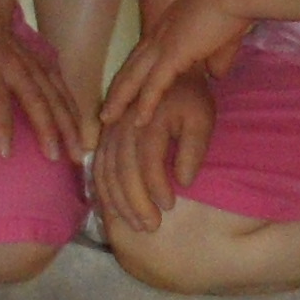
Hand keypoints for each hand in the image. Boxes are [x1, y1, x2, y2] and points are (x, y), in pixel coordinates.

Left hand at [0, 0, 83, 161]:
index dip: (1, 126)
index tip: (5, 153)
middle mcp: (17, 67)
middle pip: (37, 100)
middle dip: (48, 129)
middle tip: (56, 157)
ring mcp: (35, 65)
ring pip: (56, 96)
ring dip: (69, 123)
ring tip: (78, 151)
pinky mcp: (45, 64)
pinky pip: (63, 87)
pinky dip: (73, 108)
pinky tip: (81, 129)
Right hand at [94, 76, 216, 237]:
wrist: (167, 72)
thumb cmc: (189, 99)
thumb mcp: (202, 118)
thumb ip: (194, 149)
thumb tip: (184, 181)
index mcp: (149, 118)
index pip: (148, 159)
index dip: (156, 186)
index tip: (170, 206)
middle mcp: (124, 124)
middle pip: (123, 169)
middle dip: (135, 202)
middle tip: (151, 227)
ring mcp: (110, 131)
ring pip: (106, 171)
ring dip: (119, 202)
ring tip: (136, 224)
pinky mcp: (105, 136)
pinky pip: (97, 167)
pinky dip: (104, 191)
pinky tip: (115, 211)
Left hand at [98, 0, 249, 136]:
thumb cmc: (234, 8)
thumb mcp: (223, 39)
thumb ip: (217, 58)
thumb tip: (215, 76)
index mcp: (168, 27)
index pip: (142, 55)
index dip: (131, 74)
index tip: (122, 91)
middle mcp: (159, 34)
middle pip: (130, 67)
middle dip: (116, 90)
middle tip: (104, 111)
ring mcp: (163, 43)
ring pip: (134, 78)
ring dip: (119, 100)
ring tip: (107, 120)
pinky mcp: (173, 53)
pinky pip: (154, 85)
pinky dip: (145, 105)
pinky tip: (138, 123)